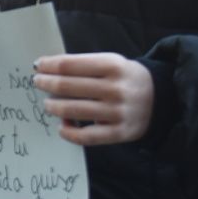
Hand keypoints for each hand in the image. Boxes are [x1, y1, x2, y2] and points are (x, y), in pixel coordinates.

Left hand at [32, 53, 153, 145]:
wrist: (160, 98)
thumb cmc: (125, 78)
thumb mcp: (112, 62)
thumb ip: (84, 65)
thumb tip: (47, 68)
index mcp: (113, 66)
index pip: (70, 65)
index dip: (49, 65)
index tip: (38, 66)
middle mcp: (115, 89)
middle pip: (68, 86)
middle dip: (46, 83)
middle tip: (37, 82)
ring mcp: (117, 112)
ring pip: (73, 110)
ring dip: (53, 106)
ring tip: (48, 104)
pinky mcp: (119, 132)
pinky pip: (86, 136)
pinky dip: (68, 132)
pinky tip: (62, 126)